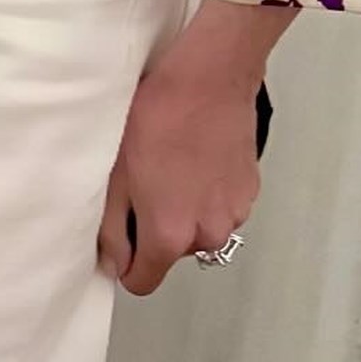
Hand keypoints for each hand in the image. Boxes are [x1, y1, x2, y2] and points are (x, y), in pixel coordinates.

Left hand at [97, 0, 289, 295]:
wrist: (207, 80)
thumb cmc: (156, 117)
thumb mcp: (115, 171)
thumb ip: (112, 227)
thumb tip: (113, 262)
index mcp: (170, 233)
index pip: (144, 281)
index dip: (126, 264)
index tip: (118, 239)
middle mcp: (207, 234)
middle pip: (170, 251)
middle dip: (154, 226)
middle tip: (140, 181)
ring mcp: (234, 214)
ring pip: (197, 228)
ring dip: (183, 209)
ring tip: (168, 164)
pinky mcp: (249, 193)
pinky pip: (219, 206)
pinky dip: (205, 192)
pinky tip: (192, 156)